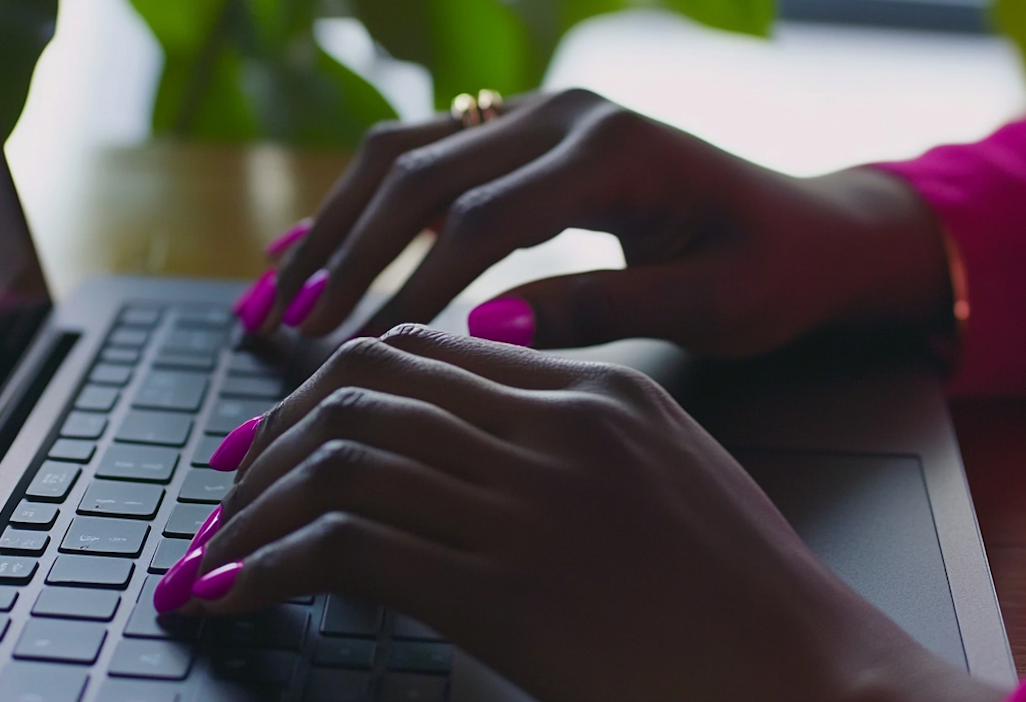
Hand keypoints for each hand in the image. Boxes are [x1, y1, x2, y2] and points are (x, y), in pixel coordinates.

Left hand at [165, 327, 1003, 701]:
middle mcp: (552, 431)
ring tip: (220, 548)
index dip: (325, 390)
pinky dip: (269, 566)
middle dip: (272, 440)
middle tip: (229, 488)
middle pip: (362, 392)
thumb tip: (464, 435)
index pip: (418, 355)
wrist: (805, 673)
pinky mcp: (503, 591)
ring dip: (254, 508)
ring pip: (338, 461)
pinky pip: (344, 549)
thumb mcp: (667, 472)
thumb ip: (571, 433)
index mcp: (593, 393)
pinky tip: (236, 591)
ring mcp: (527, 506)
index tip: (278, 437)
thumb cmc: (743, 591)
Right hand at [248, 89, 951, 356]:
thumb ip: (601, 309)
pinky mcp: (520, 137)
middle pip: (419, 173)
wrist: (811, 229)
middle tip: (289, 332)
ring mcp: (535, 115)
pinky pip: (420, 160)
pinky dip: (358, 206)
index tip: (364, 354)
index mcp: (611, 149)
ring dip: (333, 225)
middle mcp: (561, 113)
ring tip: (275, 298)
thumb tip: (486, 329)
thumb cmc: (773, 271)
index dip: (416, 286)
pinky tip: (304, 250)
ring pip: (401, 155)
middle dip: (346, 255)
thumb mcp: (710, 305)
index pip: (485, 217)